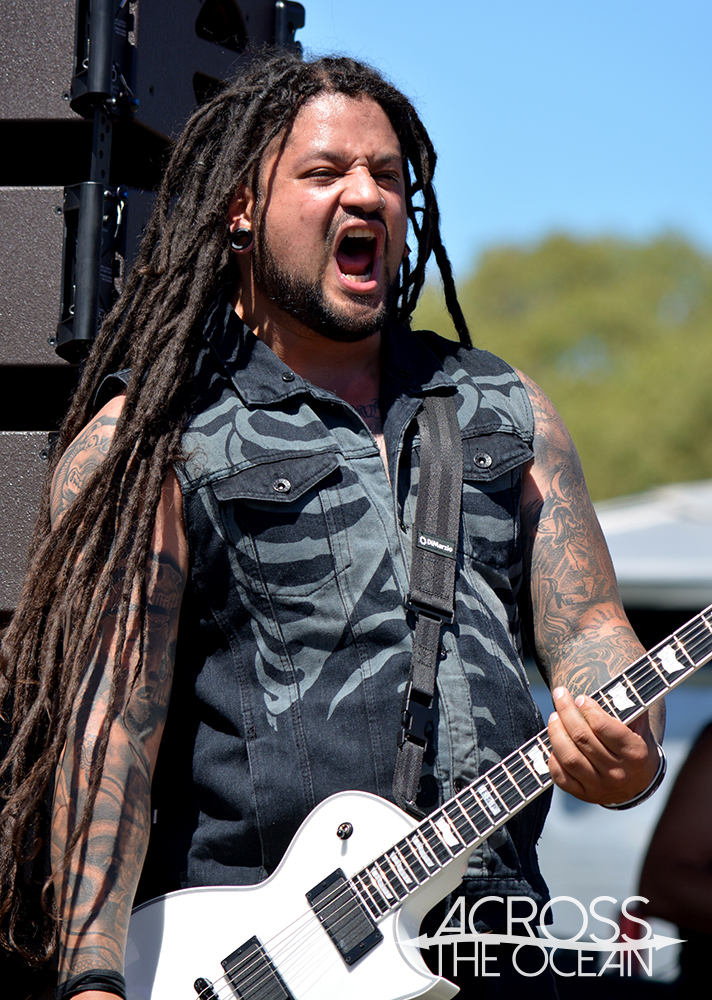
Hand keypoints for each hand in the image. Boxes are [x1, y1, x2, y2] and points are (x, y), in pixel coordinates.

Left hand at [547, 686, 658, 804]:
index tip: (580, 698)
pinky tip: (552, 744)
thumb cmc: (636, 745)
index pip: (604, 728)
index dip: (588, 709)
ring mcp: (600, 786)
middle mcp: (618, 772)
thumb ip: (630, 706)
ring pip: (569, 758)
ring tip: (553, 716)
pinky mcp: (586, 795)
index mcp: (634, 753)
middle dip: (566, 712)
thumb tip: (618, 682)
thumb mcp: (640, 726)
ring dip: (556, 733)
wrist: (640, 784)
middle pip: (582, 739)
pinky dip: (553, 760)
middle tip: (560, 696)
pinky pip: (562, 778)